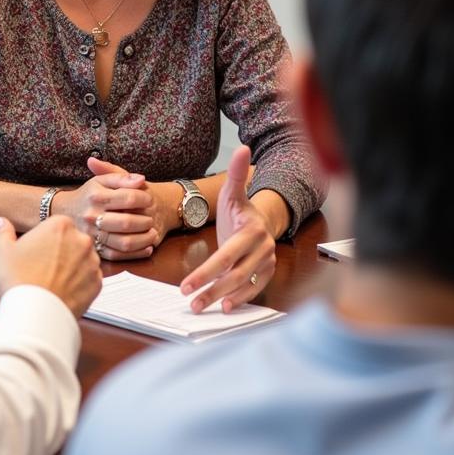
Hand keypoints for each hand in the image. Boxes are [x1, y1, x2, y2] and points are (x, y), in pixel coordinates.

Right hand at [0, 216, 101, 316]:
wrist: (34, 314)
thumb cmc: (18, 280)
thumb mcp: (2, 251)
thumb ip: (3, 232)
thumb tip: (1, 222)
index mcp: (61, 225)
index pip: (56, 226)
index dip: (44, 239)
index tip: (36, 252)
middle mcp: (82, 240)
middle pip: (71, 242)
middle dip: (60, 252)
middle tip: (42, 268)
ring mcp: (92, 263)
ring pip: (82, 260)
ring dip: (72, 267)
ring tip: (52, 281)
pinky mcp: (97, 284)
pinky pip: (89, 280)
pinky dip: (79, 284)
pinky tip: (63, 290)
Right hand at [88, 157, 181, 252]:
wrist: (67, 210)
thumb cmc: (90, 194)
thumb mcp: (102, 180)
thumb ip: (122, 177)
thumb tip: (141, 180)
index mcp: (96, 197)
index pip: (128, 198)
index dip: (144, 198)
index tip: (149, 199)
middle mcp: (92, 217)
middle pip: (127, 223)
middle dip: (145, 221)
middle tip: (151, 219)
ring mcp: (93, 235)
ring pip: (124, 242)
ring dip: (144, 239)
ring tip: (152, 233)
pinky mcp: (95, 250)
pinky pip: (118, 256)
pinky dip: (136, 254)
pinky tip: (147, 248)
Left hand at [179, 147, 275, 312]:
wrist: (262, 220)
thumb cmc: (241, 210)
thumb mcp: (234, 193)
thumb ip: (235, 174)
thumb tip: (242, 148)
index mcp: (251, 230)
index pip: (226, 255)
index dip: (206, 271)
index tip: (186, 284)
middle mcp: (262, 248)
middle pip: (234, 274)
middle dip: (210, 289)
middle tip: (189, 301)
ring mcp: (266, 262)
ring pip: (243, 284)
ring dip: (222, 297)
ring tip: (200, 307)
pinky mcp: (267, 273)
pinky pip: (254, 289)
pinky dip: (241, 299)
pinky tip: (225, 307)